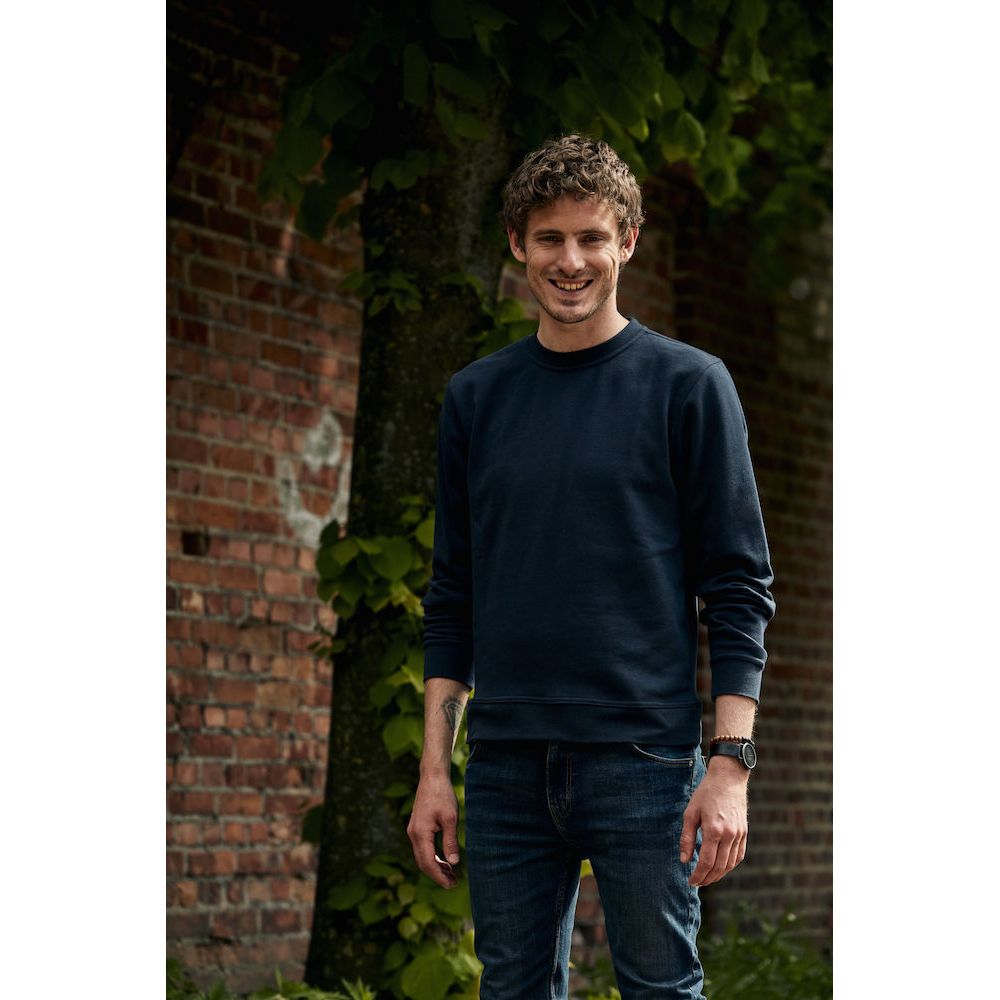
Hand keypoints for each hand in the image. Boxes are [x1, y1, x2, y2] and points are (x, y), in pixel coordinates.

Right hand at [407, 773, 460, 888]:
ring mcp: (413, 831)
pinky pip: (423, 848)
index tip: (451, 885)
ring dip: (435, 867)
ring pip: (422, 856)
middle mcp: (413, 834)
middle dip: (437, 875)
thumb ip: (450, 841)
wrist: (432, 777)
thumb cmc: (442, 795)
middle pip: (423, 862)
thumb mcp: (450, 818)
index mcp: (420, 834)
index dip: (439, 876)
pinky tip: (444, 860)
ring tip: (451, 874)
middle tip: (453, 883)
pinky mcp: (417, 827)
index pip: (428, 863)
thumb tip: (454, 862)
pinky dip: (433, 857)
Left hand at [679, 757, 748, 886]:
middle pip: (719, 867)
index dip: (698, 875)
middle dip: (707, 879)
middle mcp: (729, 835)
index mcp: (714, 830)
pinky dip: (730, 865)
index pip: (706, 862)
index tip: (690, 881)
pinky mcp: (744, 832)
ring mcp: (739, 835)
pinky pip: (739, 856)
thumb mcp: (690, 813)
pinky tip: (721, 868)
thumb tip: (684, 860)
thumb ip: (687, 838)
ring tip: (707, 878)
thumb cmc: (706, 794)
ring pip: (730, 864)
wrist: (728, 779)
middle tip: (697, 883)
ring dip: (719, 875)